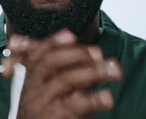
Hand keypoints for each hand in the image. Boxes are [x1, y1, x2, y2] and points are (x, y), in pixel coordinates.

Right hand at [1, 29, 122, 118]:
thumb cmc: (52, 116)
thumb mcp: (52, 92)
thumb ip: (62, 70)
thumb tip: (79, 47)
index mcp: (31, 81)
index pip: (37, 55)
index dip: (52, 42)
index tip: (71, 35)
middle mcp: (32, 92)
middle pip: (49, 63)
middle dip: (76, 53)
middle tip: (99, 53)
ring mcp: (41, 107)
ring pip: (65, 80)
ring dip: (93, 71)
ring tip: (114, 70)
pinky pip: (74, 105)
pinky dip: (94, 99)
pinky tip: (108, 97)